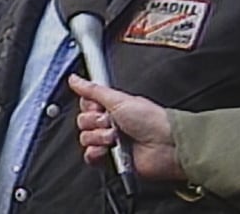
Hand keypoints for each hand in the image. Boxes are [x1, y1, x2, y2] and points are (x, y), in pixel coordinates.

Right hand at [68, 73, 184, 180]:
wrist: (165, 145)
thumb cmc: (150, 119)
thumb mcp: (118, 99)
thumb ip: (92, 89)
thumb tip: (74, 79)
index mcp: (112, 107)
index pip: (85, 104)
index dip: (89, 106)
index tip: (100, 106)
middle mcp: (109, 123)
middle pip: (83, 121)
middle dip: (95, 122)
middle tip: (111, 122)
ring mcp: (109, 142)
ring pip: (85, 138)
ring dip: (99, 137)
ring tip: (116, 137)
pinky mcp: (110, 159)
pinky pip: (90, 156)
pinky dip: (96, 153)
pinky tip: (109, 149)